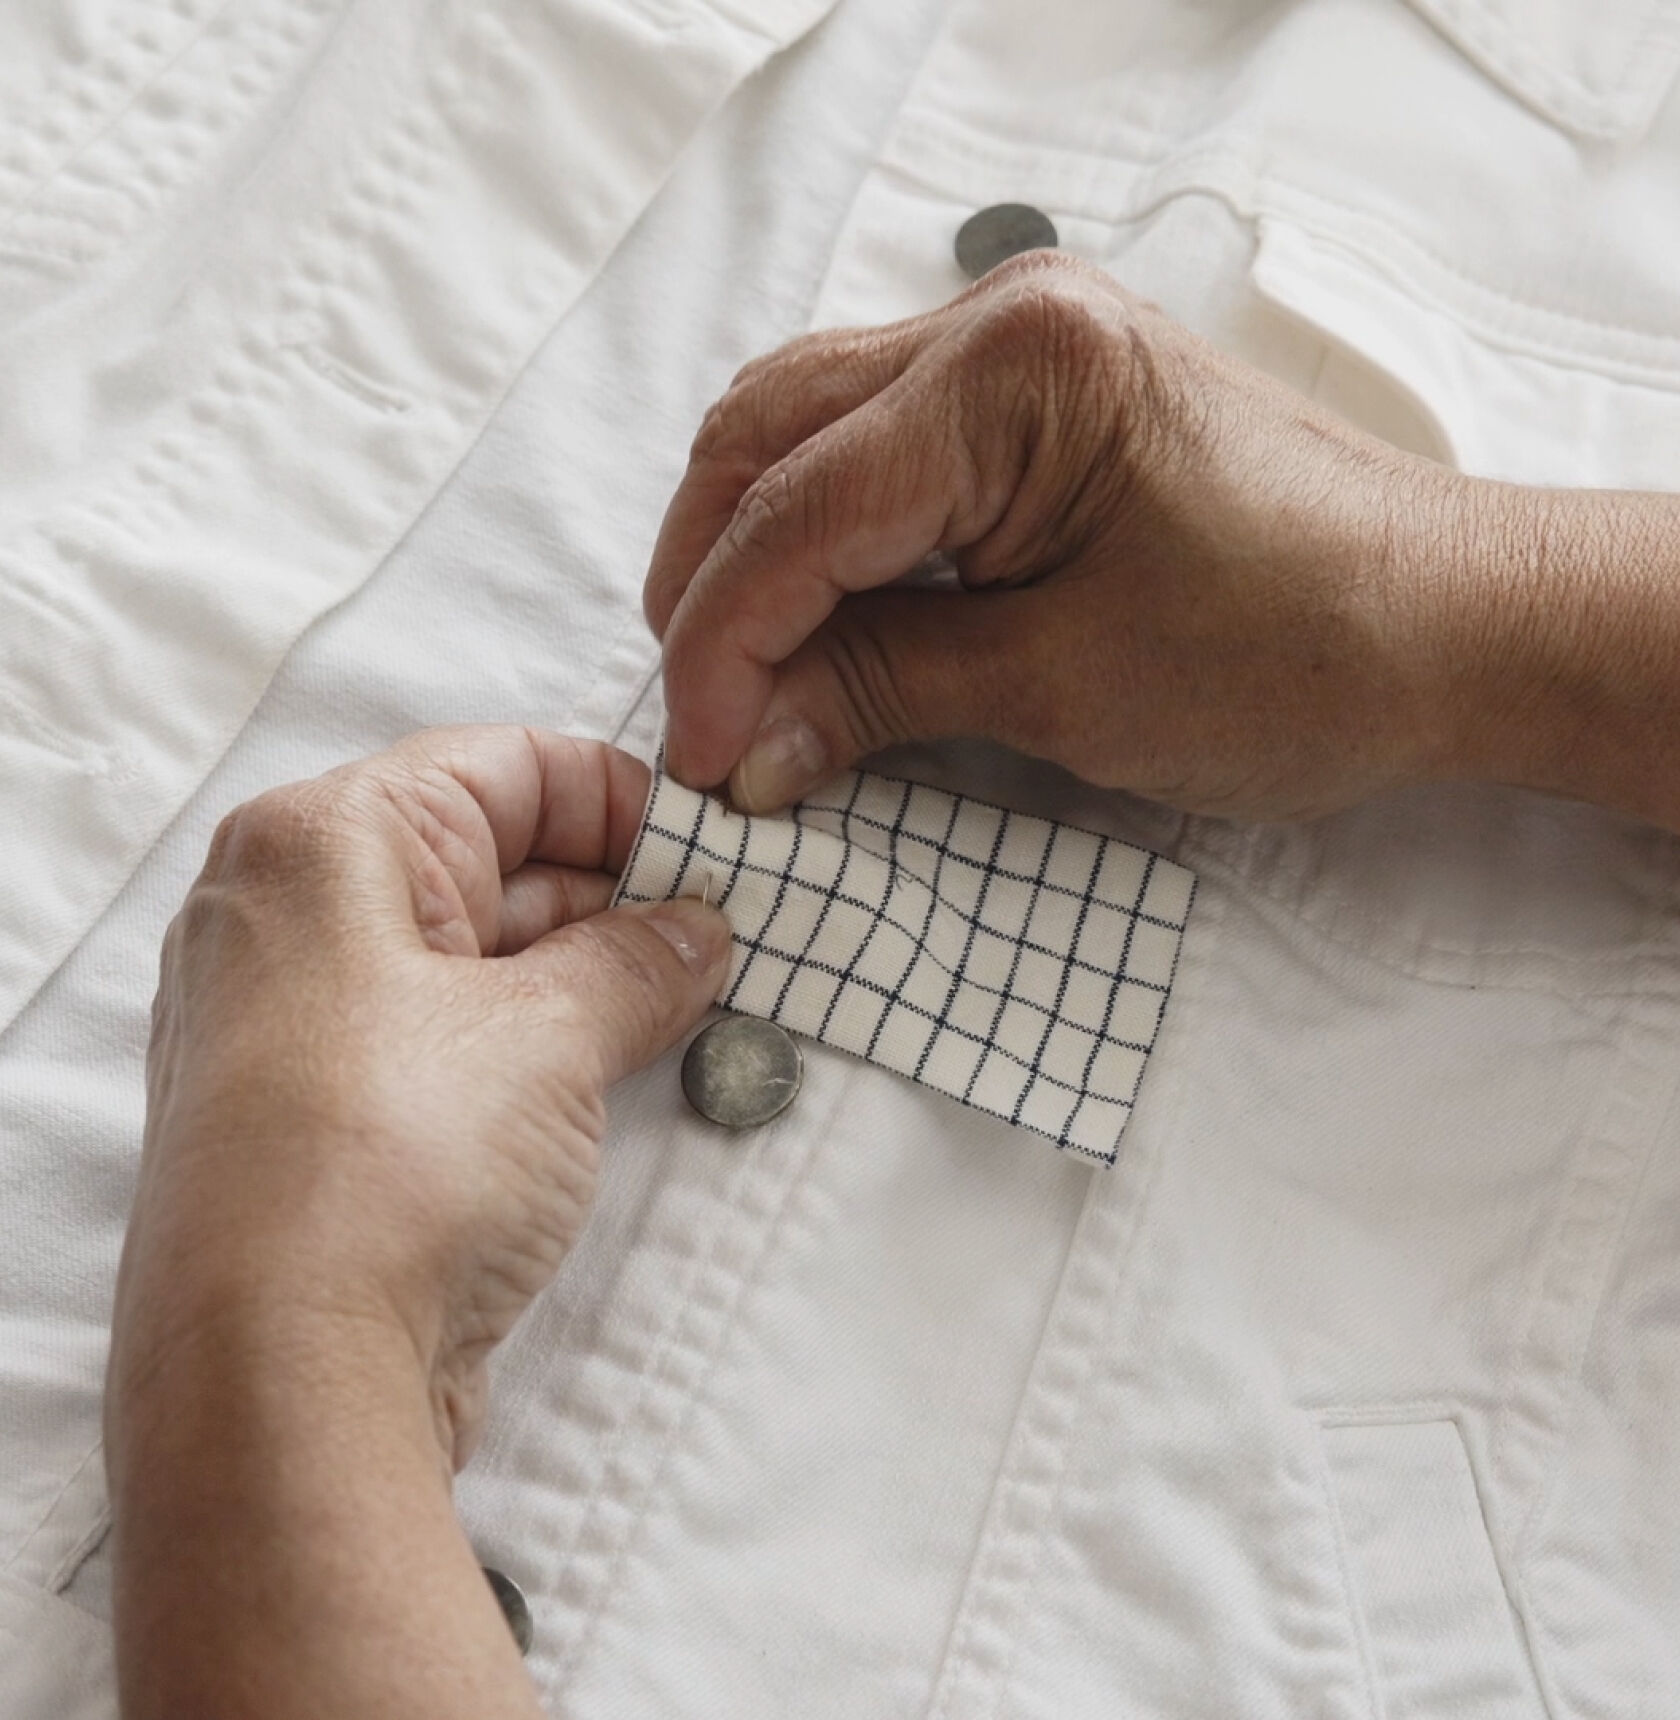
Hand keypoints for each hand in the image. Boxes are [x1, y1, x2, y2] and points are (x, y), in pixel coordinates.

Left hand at [106, 727, 728, 1719]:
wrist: (283, 1381)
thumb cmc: (388, 1162)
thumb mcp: (548, 1033)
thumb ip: (639, 960)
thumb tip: (697, 930)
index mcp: (324, 842)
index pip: (507, 766)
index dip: (628, 800)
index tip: (720, 851)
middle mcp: (295, 915)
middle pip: (493, 857)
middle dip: (621, 895)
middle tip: (733, 933)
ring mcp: (304, 1019)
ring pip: (479, 955)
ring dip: (591, 975)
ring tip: (702, 998)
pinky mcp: (329, 1114)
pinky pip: (455, 1037)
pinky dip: (541, 1040)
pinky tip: (630, 1058)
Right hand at [646, 251, 1498, 821]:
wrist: (1451, 627)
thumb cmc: (1296, 656)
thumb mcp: (1066, 689)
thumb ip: (882, 692)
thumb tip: (745, 747)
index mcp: (1016, 373)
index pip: (798, 507)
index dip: (722, 644)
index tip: (699, 759)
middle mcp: (1004, 322)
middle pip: (770, 433)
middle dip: (710, 578)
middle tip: (700, 712)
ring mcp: (1022, 346)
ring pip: (807, 427)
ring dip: (751, 547)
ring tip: (737, 669)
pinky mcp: (1040, 396)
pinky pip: (878, 446)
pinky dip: (823, 532)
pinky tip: (813, 613)